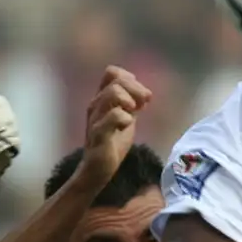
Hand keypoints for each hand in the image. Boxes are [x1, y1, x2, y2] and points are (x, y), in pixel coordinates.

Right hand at [76, 66, 152, 186]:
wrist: (99, 169)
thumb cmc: (112, 143)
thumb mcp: (126, 119)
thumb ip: (133, 105)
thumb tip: (145, 93)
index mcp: (102, 99)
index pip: (112, 72)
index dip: (130, 79)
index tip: (142, 97)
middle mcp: (97, 104)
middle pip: (115, 80)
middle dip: (135, 89)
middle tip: (142, 104)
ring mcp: (96, 118)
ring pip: (112, 93)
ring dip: (129, 100)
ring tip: (133, 113)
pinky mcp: (99, 134)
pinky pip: (112, 116)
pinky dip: (124, 117)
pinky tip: (128, 125)